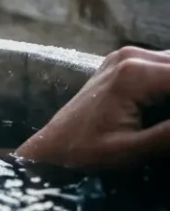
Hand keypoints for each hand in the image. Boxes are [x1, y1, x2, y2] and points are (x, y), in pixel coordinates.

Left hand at [15, 46, 169, 170]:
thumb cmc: (85, 153)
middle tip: (169, 125)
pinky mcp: (125, 63)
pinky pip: (165, 66)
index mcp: (135, 74)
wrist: (52, 147)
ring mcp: (127, 57)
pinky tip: (166, 108)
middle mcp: (132, 57)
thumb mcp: (134, 150)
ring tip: (166, 121)